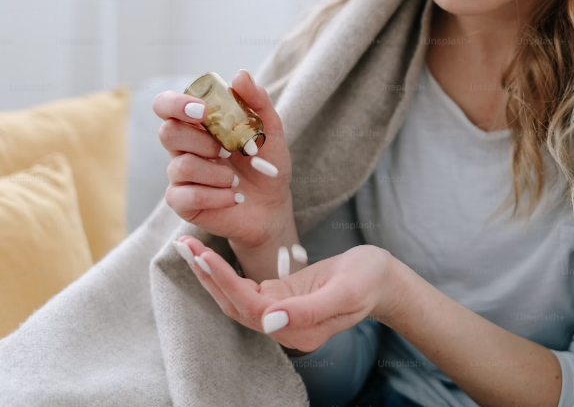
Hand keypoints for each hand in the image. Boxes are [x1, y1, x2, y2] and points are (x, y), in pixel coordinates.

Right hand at [153, 70, 293, 248]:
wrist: (272, 205)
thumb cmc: (267, 165)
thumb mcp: (271, 130)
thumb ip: (257, 102)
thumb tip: (239, 75)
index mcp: (198, 125)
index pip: (166, 105)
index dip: (176, 104)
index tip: (202, 111)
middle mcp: (183, 147)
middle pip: (167, 132)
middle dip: (202, 141)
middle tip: (227, 150)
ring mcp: (180, 175)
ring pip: (181, 166)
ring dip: (217, 173)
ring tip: (236, 180)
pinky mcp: (182, 202)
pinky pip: (187, 196)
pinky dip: (217, 196)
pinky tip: (234, 198)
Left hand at [173, 236, 402, 352]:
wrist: (384, 279)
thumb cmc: (370, 280)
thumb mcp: (344, 292)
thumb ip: (308, 309)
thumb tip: (270, 321)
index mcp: (299, 330)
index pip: (251, 310)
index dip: (226, 284)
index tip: (206, 257)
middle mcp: (285, 327)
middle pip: (235, 306)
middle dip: (208, 277)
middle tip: (185, 246)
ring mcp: (282, 314)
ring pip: (236, 298)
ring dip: (210, 274)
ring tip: (189, 247)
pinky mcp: (282, 298)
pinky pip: (246, 288)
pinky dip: (225, 271)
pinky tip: (210, 255)